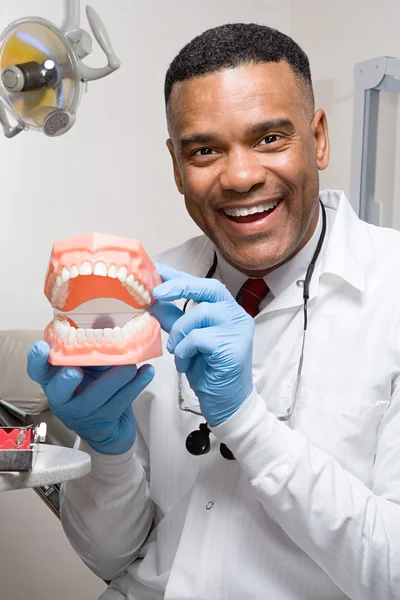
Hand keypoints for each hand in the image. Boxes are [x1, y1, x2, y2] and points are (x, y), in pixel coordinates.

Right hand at [27, 341, 153, 454]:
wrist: (110, 424)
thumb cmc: (95, 385)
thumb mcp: (91, 363)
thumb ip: (94, 343)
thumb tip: (108, 316)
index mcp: (55, 379)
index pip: (38, 371)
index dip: (36, 360)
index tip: (42, 347)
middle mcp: (63, 398)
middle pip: (59, 392)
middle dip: (66, 381)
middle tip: (75, 371)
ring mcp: (82, 412)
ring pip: (95, 398)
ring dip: (115, 379)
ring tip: (131, 365)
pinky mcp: (103, 420)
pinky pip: (119, 402)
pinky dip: (135, 385)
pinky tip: (146, 372)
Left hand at [151, 263, 253, 426]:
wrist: (226, 403)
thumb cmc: (208, 371)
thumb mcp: (186, 340)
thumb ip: (174, 319)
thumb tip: (153, 300)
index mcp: (227, 310)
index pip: (203, 285)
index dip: (179, 276)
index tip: (157, 270)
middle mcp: (237, 315)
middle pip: (207, 288)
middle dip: (178, 287)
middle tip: (155, 293)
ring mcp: (238, 329)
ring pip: (199, 315)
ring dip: (179, 334)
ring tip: (176, 351)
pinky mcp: (234, 346)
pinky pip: (198, 338)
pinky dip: (184, 351)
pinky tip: (186, 364)